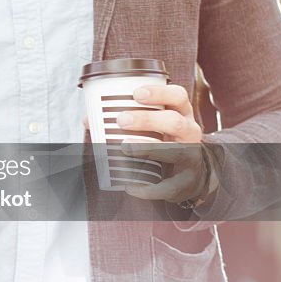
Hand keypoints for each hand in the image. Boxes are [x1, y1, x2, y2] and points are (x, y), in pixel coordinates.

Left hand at [116, 84, 216, 203]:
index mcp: (181, 114)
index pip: (178, 96)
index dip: (160, 92)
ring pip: (177, 151)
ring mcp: (192, 157)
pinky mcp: (188, 182)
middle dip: (148, 119)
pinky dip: (149, 189)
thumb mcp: (154, 126)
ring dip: (149, 148)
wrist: (192, 174)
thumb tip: (88, 120)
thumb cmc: (166, 142)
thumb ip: (125, 120)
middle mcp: (190, 133)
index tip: (136, 93)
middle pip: (175, 121)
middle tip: (121, 120)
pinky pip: (170, 186)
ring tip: (124, 147)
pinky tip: (130, 186)